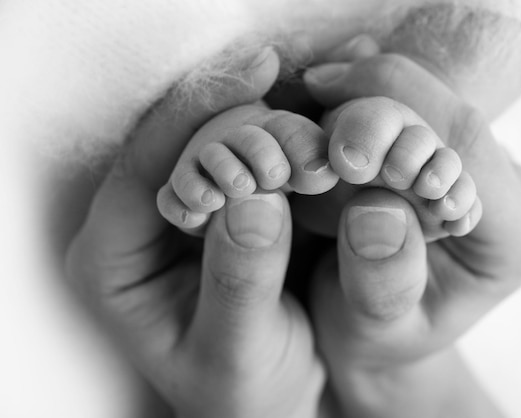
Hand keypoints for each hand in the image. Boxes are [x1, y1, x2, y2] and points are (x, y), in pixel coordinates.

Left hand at [66, 48, 323, 417]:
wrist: (267, 399)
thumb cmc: (241, 389)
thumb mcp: (236, 352)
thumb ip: (239, 281)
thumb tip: (257, 197)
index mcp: (114, 258)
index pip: (141, 166)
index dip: (195, 113)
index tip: (256, 76)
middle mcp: (142, 223)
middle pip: (180, 143)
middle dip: (242, 124)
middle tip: (304, 126)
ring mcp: (188, 209)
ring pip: (221, 142)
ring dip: (271, 131)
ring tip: (318, 138)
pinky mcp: (229, 206)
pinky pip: (254, 159)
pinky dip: (287, 147)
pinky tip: (319, 144)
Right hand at [298, 44, 520, 416]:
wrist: (379, 337)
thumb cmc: (376, 340)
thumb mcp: (374, 331)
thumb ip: (381, 281)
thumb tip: (375, 208)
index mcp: (513, 242)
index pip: (468, 150)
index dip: (394, 124)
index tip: (326, 121)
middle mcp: (511, 196)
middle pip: (450, 118)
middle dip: (375, 113)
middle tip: (313, 112)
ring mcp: (482, 169)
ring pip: (427, 105)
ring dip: (365, 107)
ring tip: (320, 134)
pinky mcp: (448, 156)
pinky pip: (410, 112)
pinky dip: (364, 106)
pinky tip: (331, 115)